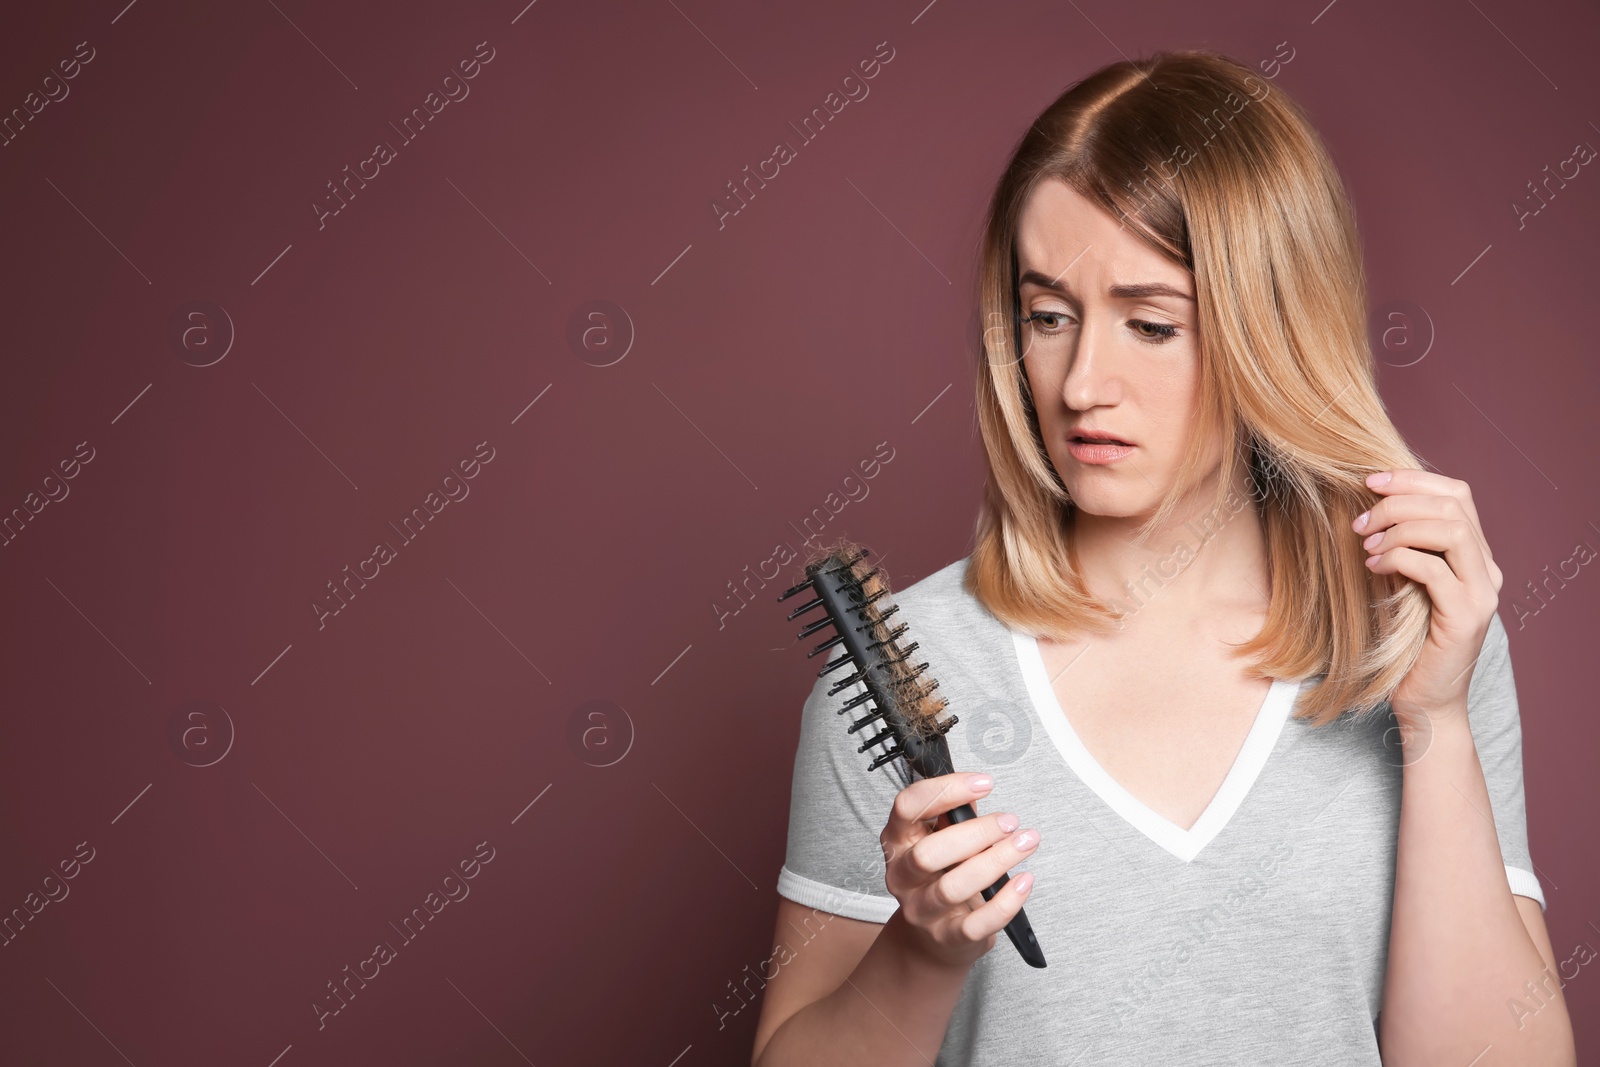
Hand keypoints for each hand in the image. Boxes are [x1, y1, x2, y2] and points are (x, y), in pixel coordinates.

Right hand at [878, 772, 1038, 970]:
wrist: (933, 939)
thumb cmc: (941, 878)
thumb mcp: (940, 840)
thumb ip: (955, 816)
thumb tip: (978, 791)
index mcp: (897, 842)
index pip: (907, 807)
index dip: (945, 790)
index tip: (983, 783)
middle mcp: (902, 876)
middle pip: (928, 853)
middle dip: (976, 833)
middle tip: (1009, 822)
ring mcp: (922, 910)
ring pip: (954, 886)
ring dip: (997, 861)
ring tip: (1024, 843)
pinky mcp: (948, 937)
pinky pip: (979, 922)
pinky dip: (1007, 900)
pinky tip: (1024, 881)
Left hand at [1354, 468, 1503, 734]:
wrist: (1423, 700)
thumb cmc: (1406, 642)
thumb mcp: (1400, 583)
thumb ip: (1400, 547)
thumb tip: (1368, 509)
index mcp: (1475, 556)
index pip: (1457, 494)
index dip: (1413, 479)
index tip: (1369, 481)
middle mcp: (1488, 570)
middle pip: (1454, 506)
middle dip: (1399, 502)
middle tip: (1360, 522)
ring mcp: (1482, 593)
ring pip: (1452, 530)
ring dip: (1400, 528)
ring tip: (1366, 544)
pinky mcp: (1466, 617)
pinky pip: (1435, 570)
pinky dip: (1399, 558)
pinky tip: (1373, 565)